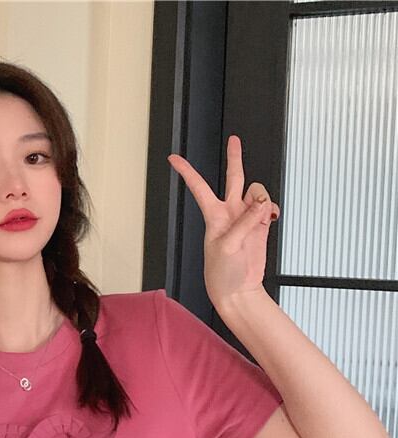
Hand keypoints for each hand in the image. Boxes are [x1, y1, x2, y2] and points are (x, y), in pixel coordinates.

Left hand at [167, 135, 279, 308]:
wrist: (238, 290)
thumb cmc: (221, 274)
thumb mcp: (227, 247)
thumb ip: (245, 222)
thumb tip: (262, 203)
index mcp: (213, 216)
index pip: (199, 188)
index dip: (187, 172)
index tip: (174, 158)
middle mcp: (229, 213)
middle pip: (233, 178)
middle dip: (235, 158)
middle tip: (234, 139)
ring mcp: (246, 218)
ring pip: (256, 191)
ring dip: (261, 198)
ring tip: (260, 217)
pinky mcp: (260, 226)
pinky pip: (268, 207)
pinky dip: (271, 209)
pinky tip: (269, 218)